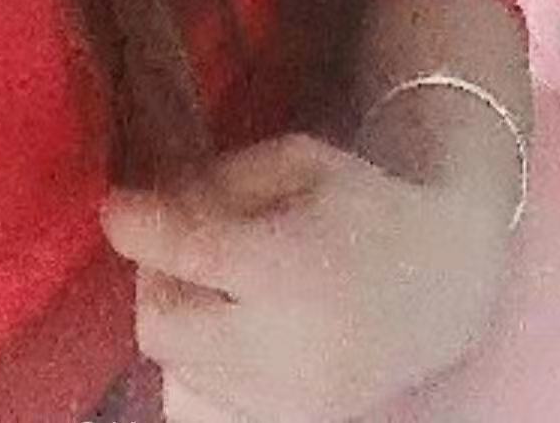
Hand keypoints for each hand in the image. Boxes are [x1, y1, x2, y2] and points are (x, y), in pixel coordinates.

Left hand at [99, 131, 503, 422]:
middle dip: (154, 279)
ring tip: (208, 286)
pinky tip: (228, 328)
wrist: (446, 283)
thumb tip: (146, 204)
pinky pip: (208, 402)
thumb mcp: (299, 161)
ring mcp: (288, 400)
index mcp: (288, 266)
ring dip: (177, 321)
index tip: (114, 206)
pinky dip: (200, 366)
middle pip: (163, 326)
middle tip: (172, 245)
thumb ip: (220, 180)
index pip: (187, 251)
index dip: (136, 225)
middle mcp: (283, 346)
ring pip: (178, 371)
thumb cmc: (365, 205)